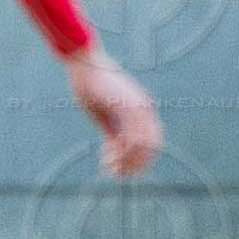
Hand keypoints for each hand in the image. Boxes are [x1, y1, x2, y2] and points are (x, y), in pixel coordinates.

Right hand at [65, 46, 163, 178]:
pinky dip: (121, 154)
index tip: (121, 167)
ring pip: (143, 146)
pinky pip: (131, 139)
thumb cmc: (90, 85)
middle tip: (117, 175)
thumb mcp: (104, 112)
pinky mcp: (127, 108)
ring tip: (111, 171)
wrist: (85, 63)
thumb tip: (117, 149)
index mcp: (143, 109)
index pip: (151, 141)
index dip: (140, 159)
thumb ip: (114, 129)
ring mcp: (138, 108)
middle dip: (137, 165)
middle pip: (153, 146)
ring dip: (128, 162)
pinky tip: (106, 158)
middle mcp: (145, 109)